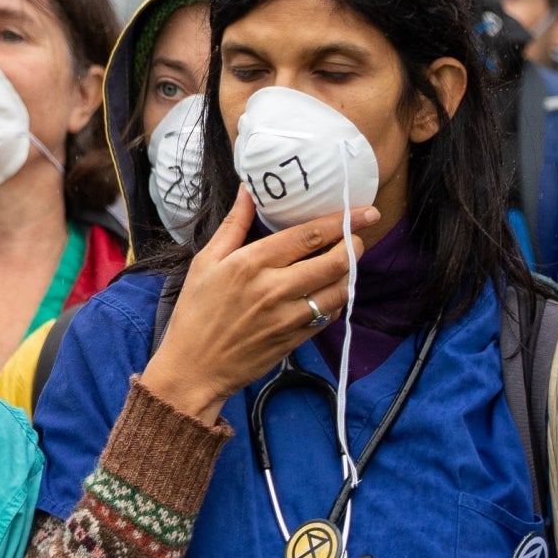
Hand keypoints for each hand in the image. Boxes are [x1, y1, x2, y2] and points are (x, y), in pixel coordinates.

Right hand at [138, 191, 377, 422]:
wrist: (195, 366)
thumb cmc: (195, 311)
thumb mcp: (205, 261)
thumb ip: (233, 225)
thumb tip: (248, 191)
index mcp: (251, 263)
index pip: (308, 236)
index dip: (341, 221)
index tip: (363, 211)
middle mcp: (275, 288)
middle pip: (333, 261)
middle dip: (354, 244)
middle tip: (359, 235)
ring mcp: (289, 316)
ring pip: (339, 290)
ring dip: (350, 272)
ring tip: (347, 261)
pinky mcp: (296, 339)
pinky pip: (330, 315)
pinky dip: (337, 300)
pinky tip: (330, 291)